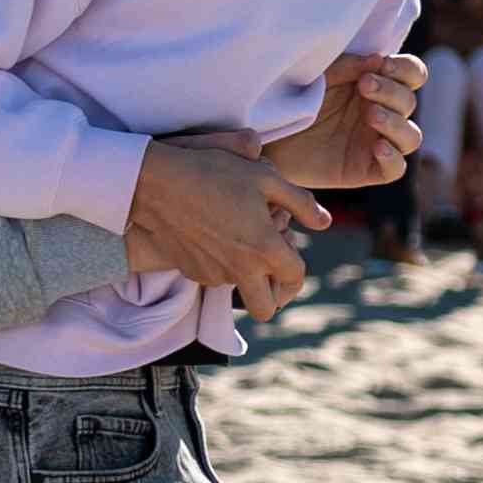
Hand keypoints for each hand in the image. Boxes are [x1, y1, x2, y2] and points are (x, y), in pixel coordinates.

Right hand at [124, 131, 329, 316]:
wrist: (157, 183)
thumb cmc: (213, 172)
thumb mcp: (264, 177)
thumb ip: (301, 202)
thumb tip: (324, 223)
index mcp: (265, 248)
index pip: (295, 277)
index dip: (297, 270)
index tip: (290, 257)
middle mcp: (241, 269)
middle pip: (265, 309)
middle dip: (273, 297)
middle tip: (270, 276)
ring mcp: (213, 274)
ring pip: (238, 289)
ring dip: (244, 273)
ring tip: (235, 236)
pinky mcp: (191, 272)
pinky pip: (214, 277)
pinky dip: (219, 265)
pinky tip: (212, 236)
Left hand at [269, 49, 425, 193]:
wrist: (265, 136)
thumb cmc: (293, 100)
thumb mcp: (321, 76)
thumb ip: (349, 66)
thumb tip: (379, 59)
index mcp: (377, 86)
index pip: (412, 75)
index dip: (405, 69)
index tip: (382, 64)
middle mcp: (381, 113)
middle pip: (408, 102)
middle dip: (390, 92)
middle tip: (364, 85)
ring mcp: (375, 142)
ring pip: (411, 136)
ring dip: (396, 123)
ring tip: (372, 114)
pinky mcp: (365, 170)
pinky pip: (396, 168)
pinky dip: (393, 158)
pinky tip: (377, 146)